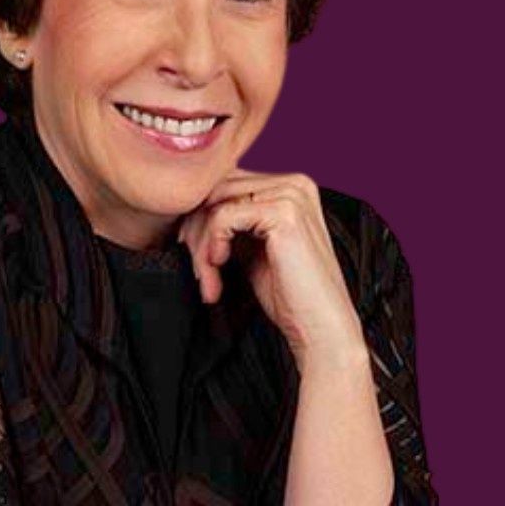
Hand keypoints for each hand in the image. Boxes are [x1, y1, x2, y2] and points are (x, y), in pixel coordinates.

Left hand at [178, 169, 365, 369]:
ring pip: (216, 203)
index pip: (225, 182)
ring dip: (201, 243)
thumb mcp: (251, 245)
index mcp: (289, 185)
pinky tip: (219, 266)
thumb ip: (231, 220)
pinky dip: (212, 243)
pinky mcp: (284, 214)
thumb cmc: (288, 293)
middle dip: (197, 230)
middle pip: (218, 189)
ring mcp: (291, 195)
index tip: (193, 251)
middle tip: (198, 269)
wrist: (322, 329)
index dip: (200, 216)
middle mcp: (294, 182)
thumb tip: (189, 206)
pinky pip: (223, 217)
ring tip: (207, 278)